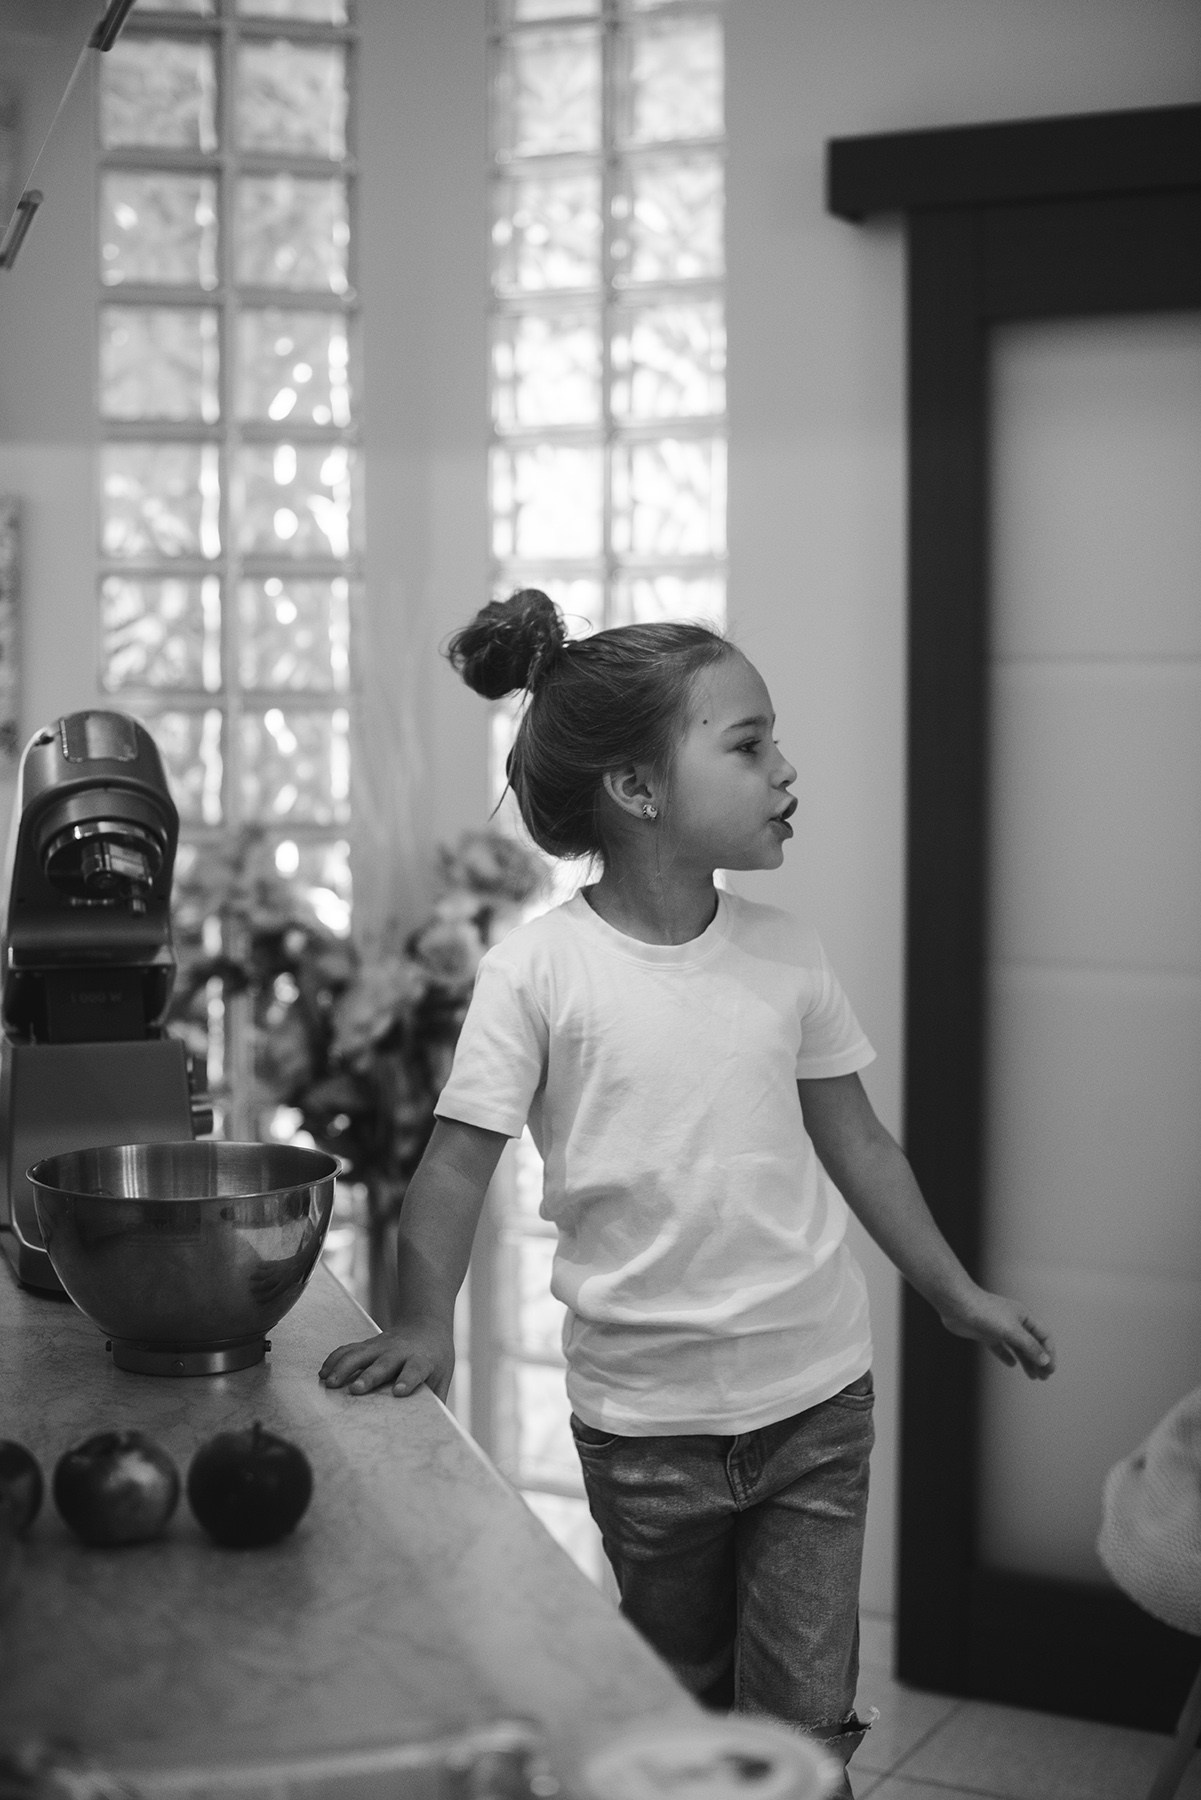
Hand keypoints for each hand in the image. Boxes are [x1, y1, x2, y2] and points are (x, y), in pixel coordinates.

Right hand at [318, 1320, 454, 1401]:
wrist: (426, 1324)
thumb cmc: (435, 1357)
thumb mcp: (442, 1376)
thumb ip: (437, 1400)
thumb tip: (430, 1432)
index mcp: (422, 1359)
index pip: (416, 1369)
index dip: (408, 1379)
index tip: (399, 1392)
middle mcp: (400, 1351)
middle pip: (384, 1363)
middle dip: (369, 1376)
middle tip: (356, 1390)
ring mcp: (382, 1346)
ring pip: (360, 1353)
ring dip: (344, 1367)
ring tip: (329, 1383)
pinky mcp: (368, 1344)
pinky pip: (349, 1349)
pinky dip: (335, 1359)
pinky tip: (322, 1373)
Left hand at [938, 1285, 1055, 1378]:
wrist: (958, 1305)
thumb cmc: (986, 1313)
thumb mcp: (1012, 1331)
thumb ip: (1030, 1346)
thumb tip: (1045, 1360)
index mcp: (1024, 1316)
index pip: (1043, 1335)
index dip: (1049, 1352)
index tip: (1050, 1369)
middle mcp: (1013, 1321)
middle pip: (1032, 1343)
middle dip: (1040, 1360)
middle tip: (1044, 1377)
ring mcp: (999, 1328)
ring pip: (1017, 1347)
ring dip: (1027, 1361)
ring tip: (1033, 1376)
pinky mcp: (985, 1333)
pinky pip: (1000, 1347)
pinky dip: (1006, 1356)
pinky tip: (1011, 1364)